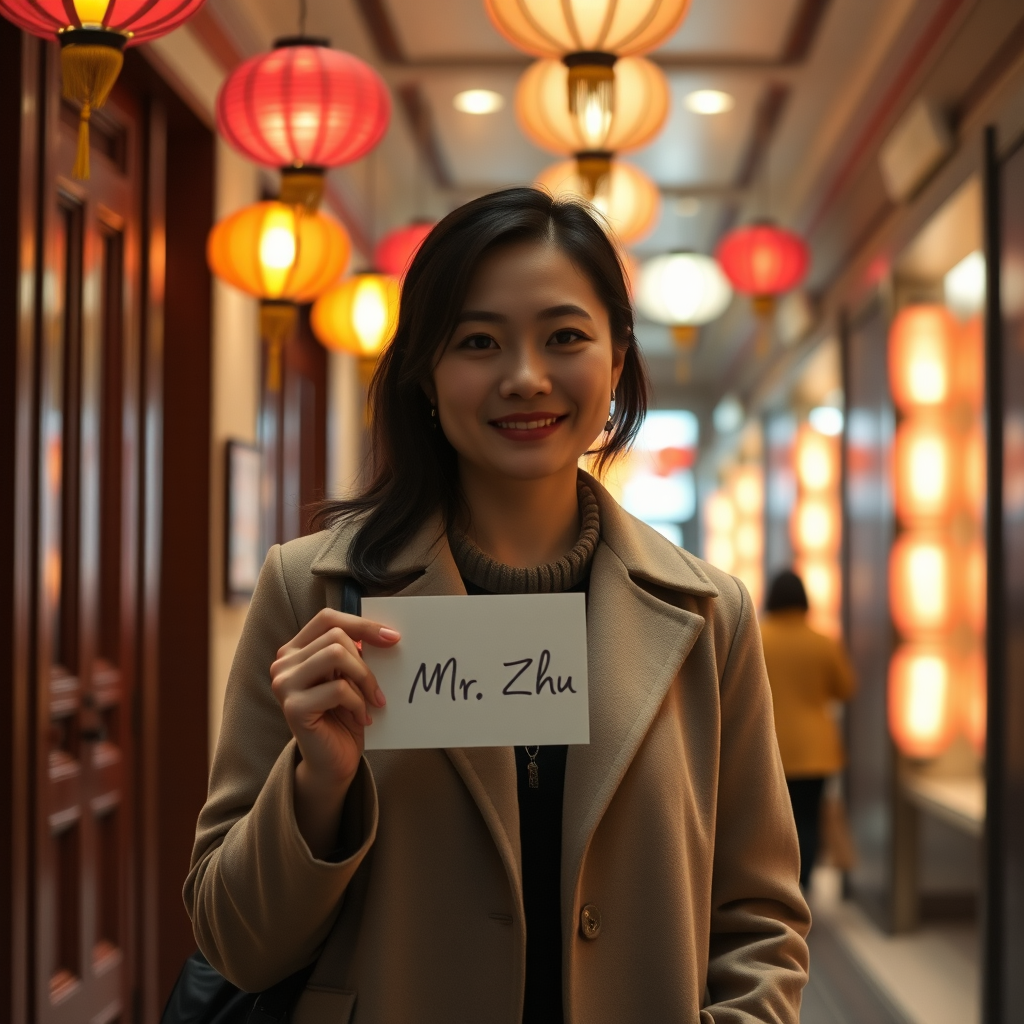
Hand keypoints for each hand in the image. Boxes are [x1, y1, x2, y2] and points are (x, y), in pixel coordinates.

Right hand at [270, 608, 399, 855]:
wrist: (333, 762)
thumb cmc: (345, 717)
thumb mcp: (351, 677)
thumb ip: (355, 652)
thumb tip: (386, 633)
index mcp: (295, 650)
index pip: (328, 618)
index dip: (363, 624)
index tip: (394, 637)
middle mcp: (283, 663)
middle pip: (336, 637)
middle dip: (367, 663)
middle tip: (378, 690)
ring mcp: (284, 684)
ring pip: (337, 655)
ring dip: (364, 680)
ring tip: (372, 702)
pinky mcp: (293, 707)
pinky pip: (338, 688)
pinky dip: (358, 702)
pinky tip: (362, 718)